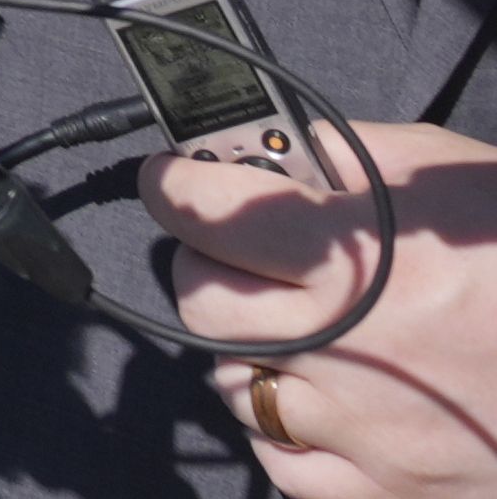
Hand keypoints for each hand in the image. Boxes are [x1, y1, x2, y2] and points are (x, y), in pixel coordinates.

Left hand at [150, 123, 496, 491]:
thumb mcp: (442, 173)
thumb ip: (338, 160)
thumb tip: (254, 154)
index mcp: (359, 260)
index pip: (201, 213)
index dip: (177, 186)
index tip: (177, 181)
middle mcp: (349, 351)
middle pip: (202, 303)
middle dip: (214, 267)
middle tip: (252, 257)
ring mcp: (370, 433)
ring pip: (236, 388)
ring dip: (253, 352)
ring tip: (309, 330)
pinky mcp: (395, 494)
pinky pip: (288, 469)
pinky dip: (292, 435)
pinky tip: (330, 404)